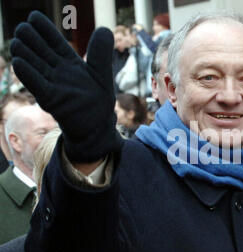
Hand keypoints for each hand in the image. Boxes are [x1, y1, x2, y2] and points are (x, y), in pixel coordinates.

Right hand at [11, 11, 121, 162]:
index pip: (53, 41)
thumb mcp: (102, 73)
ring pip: (34, 65)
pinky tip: (18, 63)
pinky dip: (28, 74)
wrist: (97, 126)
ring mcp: (52, 84)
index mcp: (68, 62)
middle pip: (39, 50)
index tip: (34, 17)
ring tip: (18, 43)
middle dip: (30, 39)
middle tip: (23, 29)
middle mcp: (57, 71)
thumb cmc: (98, 100)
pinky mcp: (50, 99)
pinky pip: (37, 85)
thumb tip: (105, 29)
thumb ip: (101, 52)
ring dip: (25, 54)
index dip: (44, 29)